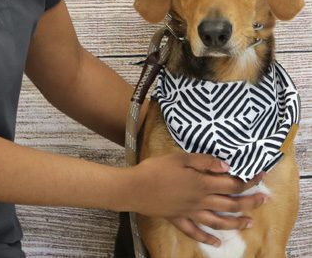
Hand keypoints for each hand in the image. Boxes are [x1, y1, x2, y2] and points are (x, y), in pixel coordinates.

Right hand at [129, 153, 265, 246]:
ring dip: (235, 223)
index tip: (260, 175)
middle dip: (249, 202)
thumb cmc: (157, 169)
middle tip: (264, 201)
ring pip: (218, 221)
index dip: (248, 180)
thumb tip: (226, 164)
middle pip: (230, 204)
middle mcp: (200, 201)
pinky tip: (217, 243)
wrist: (136, 188)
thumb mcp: (180, 157)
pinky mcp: (179, 219)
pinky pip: (196, 232)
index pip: (231, 183)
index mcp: (202, 183)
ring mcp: (190, 212)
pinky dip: (208, 238)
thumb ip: (204, 161)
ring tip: (249, 223)